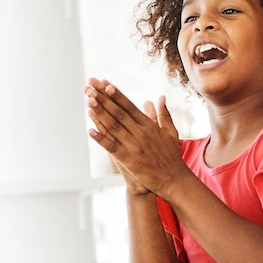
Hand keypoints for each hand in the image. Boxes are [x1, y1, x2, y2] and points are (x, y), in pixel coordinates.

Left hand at [85, 79, 183, 196]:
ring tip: (88, 101)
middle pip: (119, 113)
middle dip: (103, 99)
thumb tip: (160, 97)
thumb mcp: (171, 132)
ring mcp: (134, 146)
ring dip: (100, 113)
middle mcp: (141, 133)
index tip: (106, 84)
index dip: (117, 95)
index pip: (130, 106)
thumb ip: (163, 114)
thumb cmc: (171, 156)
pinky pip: (112, 147)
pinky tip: (90, 131)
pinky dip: (101, 139)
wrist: (173, 179)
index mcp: (149, 125)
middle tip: (90, 87)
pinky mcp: (129, 160)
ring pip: (114, 127)